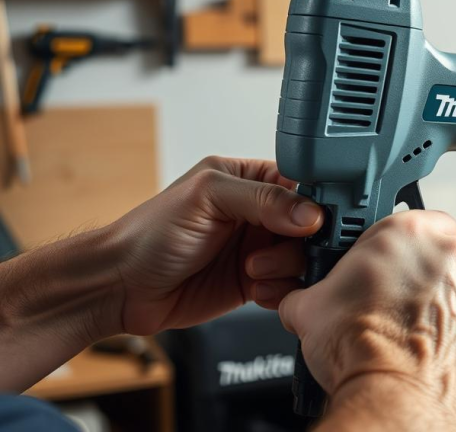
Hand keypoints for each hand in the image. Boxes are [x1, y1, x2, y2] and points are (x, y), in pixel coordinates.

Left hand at [112, 156, 323, 334]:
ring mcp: (259, 248)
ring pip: (303, 258)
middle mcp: (258, 213)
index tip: (317, 220)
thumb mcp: (208, 198)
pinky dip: (281, 292)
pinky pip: (289, 286)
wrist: (123, 287)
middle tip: (273, 249)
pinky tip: (256, 292)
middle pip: (311, 225)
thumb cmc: (151, 234)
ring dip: (285, 268)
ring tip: (253, 271)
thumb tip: (312, 214)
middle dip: (301, 242)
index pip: (301, 183)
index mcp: (248, 179)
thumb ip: (263, 199)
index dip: (316, 202)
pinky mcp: (256, 282)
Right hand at [278, 211, 455, 431]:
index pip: (416, 220)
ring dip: (448, 312)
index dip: (402, 246)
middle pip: (443, 258)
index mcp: (411, 234)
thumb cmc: (361, 353)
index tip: (391, 264)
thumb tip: (301, 302)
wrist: (396, 401)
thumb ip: (311, 292)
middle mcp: (455, 256)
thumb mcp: (310, 310)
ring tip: (416, 340)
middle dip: (425, 280)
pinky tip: (438, 358)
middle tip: (398, 308)